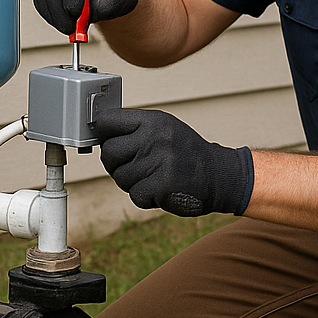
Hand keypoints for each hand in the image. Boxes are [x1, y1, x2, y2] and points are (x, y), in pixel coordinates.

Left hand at [94, 108, 253, 216]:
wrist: (219, 176)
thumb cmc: (186, 153)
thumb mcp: (165, 129)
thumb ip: (136, 130)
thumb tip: (98, 134)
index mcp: (154, 120)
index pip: (108, 121)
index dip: (102, 133)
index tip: (106, 140)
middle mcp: (156, 137)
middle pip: (108, 152)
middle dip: (115, 164)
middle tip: (132, 166)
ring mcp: (159, 161)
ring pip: (120, 177)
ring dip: (132, 183)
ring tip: (152, 177)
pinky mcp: (163, 185)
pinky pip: (135, 195)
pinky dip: (145, 197)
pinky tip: (160, 189)